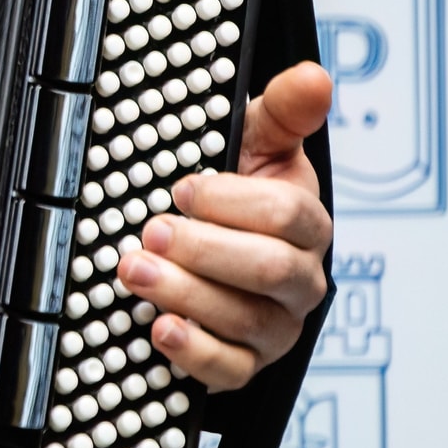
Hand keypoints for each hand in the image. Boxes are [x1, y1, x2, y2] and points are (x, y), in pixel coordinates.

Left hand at [120, 60, 334, 390]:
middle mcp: (299, 279)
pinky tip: (160, 328)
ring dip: (184, 293)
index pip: (288, 215)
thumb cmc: (234, 198)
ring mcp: (276, 325)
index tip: (184, 187)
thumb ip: (283, 112)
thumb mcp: (253, 144)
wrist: (207, 254)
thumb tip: (313, 77)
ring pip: (246, 319)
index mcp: (305, 224)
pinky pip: (230, 370)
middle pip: (270, 269)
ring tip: (134, 269)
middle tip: (151, 230)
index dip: (233, 201)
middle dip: (204, 249)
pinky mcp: (247, 364)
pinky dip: (193, 352)